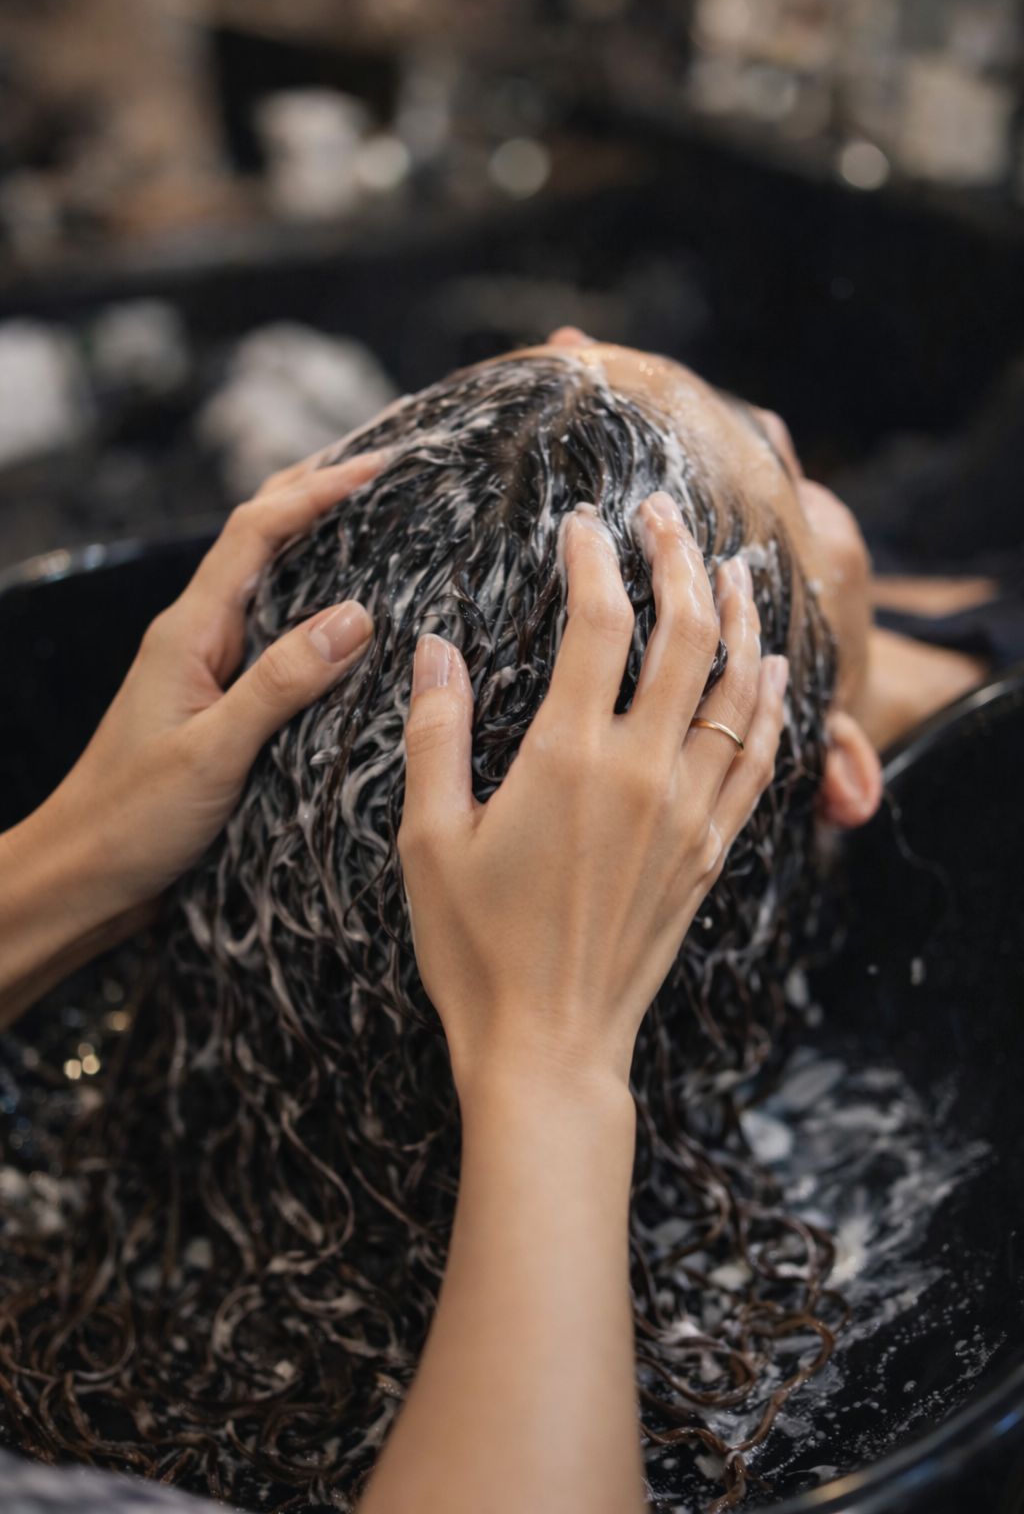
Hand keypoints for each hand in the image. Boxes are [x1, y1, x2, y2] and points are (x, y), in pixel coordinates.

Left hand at [33, 448, 387, 930]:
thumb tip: (356, 617)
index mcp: (188, 631)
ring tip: (375, 523)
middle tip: (380, 472)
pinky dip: (313, 610)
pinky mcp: (220, 704)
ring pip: (268, 586)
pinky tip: (349, 623)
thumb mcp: (212, 752)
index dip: (315, 492)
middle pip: (257, 540)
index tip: (376, 468)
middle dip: (313, 495)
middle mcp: (197, 637)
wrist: (82, 877)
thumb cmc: (131, 820)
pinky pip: (274, 638)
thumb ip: (280, 683)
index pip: (255, 533)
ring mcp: (207, 668)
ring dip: (315, 546)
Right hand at [398, 493, 788, 1093]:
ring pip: (738, 687)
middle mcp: (642, 771)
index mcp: (567, 757)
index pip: (597, 621)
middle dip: (680, 558)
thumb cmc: (476, 950)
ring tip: (735, 566)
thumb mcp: (428, 841)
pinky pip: (759, 759)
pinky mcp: (711, 850)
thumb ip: (436, 734)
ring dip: (740, 616)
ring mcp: (689, 811)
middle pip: (686, 634)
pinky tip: (770, 670)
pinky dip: (770, 704)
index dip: (595, 557)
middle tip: (666, 515)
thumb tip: (433, 648)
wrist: (551, 1045)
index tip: (585, 522)